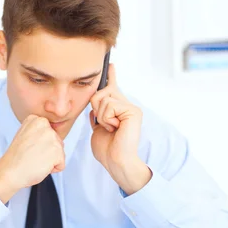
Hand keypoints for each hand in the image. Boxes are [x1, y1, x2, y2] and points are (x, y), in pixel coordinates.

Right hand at [0, 115, 64, 202]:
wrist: (10, 172)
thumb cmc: (16, 158)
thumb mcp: (25, 136)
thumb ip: (38, 132)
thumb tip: (50, 136)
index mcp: (36, 119)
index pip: (50, 134)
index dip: (41, 145)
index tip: (29, 147)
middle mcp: (45, 125)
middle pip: (57, 142)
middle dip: (48, 152)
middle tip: (32, 155)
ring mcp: (52, 138)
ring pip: (60, 153)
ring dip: (50, 161)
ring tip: (35, 160)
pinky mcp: (57, 152)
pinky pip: (61, 164)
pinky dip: (53, 169)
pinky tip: (40, 166)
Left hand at [89, 64, 151, 194]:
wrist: (116, 162)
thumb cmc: (107, 150)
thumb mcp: (98, 128)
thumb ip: (98, 115)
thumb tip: (95, 107)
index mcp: (119, 110)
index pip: (113, 88)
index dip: (112, 76)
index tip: (110, 65)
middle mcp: (128, 106)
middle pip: (101, 92)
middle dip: (96, 108)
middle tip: (105, 125)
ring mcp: (131, 108)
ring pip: (103, 99)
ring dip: (101, 117)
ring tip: (111, 129)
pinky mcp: (133, 111)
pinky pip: (109, 106)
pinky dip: (107, 119)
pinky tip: (115, 128)